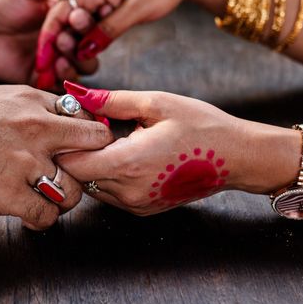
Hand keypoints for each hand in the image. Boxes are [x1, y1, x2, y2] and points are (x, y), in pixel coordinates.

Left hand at [0, 0, 97, 83]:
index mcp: (68, 16)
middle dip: (85, 44)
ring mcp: (57, 59)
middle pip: (91, 47)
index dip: (90, 20)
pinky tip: (55, 70)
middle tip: (65, 37)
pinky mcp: (42, 77)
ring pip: (81, 67)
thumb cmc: (1, 2)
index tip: (80, 16)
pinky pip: (60, 83)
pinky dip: (62, 79)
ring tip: (62, 55)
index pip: (91, 20)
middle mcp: (67, 38)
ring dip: (76, 62)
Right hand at [0, 83, 113, 228]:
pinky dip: (41, 220)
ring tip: (46, 200)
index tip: (77, 151)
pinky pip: (47, 216)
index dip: (85, 137)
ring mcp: (23, 163)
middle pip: (94, 147)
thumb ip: (22, 104)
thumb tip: (44, 112)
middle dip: (90, 164)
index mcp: (29, 101)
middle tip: (75, 177)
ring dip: (64, 199)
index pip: (83, 117)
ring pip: (75, 190)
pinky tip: (28, 216)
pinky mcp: (6, 195)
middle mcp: (35, 128)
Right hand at [37, 0, 228, 66]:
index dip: (48, 40)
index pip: (59, 14)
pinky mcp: (107, 3)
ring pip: (76, 24)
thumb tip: (84, 51)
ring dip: (70, 46)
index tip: (42, 64)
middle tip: (50, 73)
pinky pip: (90, 23)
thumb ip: (108, 30)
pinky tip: (83, 56)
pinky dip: (85, 40)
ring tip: (64, 70)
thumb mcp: (136, 10)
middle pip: (63, 21)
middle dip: (56, 47)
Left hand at [56, 82, 296, 215]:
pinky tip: (127, 154)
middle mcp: (127, 191)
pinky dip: (108, 175)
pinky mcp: (142, 210)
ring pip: (91, 187)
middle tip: (94, 127)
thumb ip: (111, 101)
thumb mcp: (156, 103)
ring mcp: (135, 204)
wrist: (236, 158)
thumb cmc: (200, 125)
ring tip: (114, 140)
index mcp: (128, 163)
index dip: (66, 142)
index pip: (70, 163)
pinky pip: (109, 194)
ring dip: (92, 165)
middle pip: (77, 176)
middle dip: (77, 152)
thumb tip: (75, 93)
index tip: (74, 123)